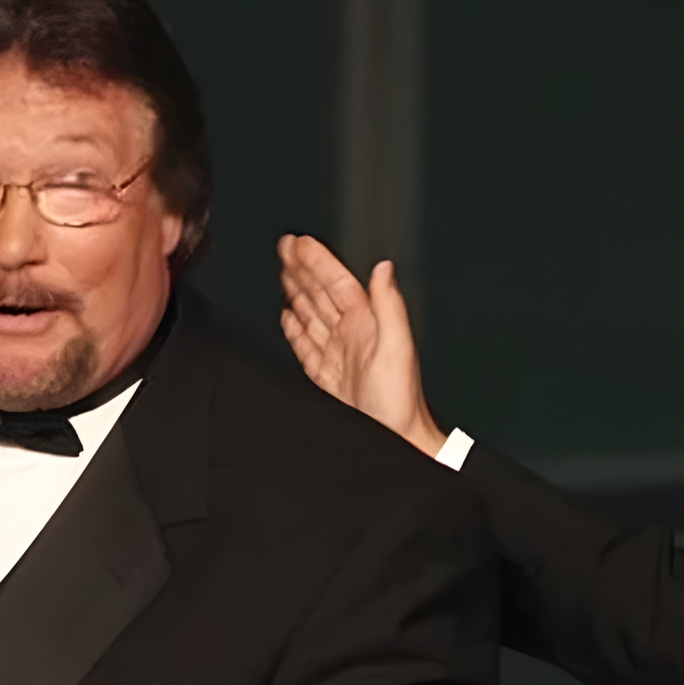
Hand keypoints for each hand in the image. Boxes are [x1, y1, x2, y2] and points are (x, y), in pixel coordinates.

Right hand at [276, 234, 448, 456]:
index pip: (336, 283)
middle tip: (283, 246)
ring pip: (311, 314)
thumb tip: (384, 268)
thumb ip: (389, 305)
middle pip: (320, 293)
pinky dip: (295, 329)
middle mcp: (351, 335)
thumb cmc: (400, 401)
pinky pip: (306, 346)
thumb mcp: (398, 347)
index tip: (298, 242)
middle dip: (301, 268)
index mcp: (366, 323)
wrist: (394, 442)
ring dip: (297, 292)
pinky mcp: (327, 377)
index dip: (317, 261)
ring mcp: (338, 355)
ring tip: (283, 272)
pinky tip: (288, 318)